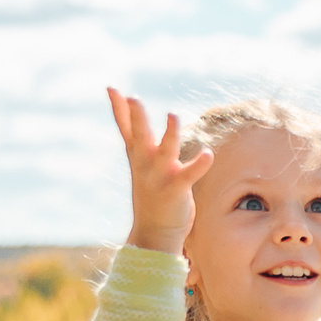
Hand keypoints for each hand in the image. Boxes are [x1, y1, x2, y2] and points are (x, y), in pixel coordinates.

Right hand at [109, 89, 213, 255]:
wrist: (154, 232)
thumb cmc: (151, 191)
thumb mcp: (140, 163)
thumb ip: (138, 140)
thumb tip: (133, 118)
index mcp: (137, 155)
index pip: (125, 128)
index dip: (119, 108)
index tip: (112, 88)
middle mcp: (145, 163)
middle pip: (140, 135)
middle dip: (137, 117)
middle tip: (133, 98)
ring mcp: (159, 176)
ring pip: (165, 150)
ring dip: (169, 134)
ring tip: (173, 116)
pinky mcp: (176, 189)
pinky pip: (189, 174)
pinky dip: (199, 165)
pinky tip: (208, 154)